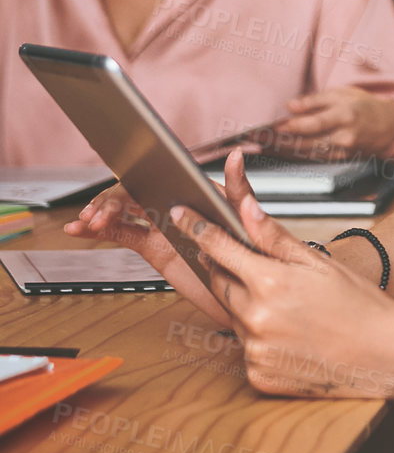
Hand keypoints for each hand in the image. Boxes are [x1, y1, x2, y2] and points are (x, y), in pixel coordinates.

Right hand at [62, 150, 260, 328]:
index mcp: (194, 191)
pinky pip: (122, 234)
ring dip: (99, 213)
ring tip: (84, 223)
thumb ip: (240, 190)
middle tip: (97, 217)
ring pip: (122, 212)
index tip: (116, 198)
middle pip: (133, 192)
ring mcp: (162, 225)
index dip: (132, 183)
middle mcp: (175, 204)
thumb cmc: (254, 255)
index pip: (156, 177)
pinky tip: (79, 231)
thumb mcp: (249, 221)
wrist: (247, 296)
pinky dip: (99, 232)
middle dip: (110, 202)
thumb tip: (237, 156)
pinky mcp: (154, 247)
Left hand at [170, 183, 393, 397]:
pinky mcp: (258, 377)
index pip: (218, 246)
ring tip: (288, 306)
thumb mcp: (319, 262)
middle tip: (254, 266)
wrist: (386, 356)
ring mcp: (254, 351)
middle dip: (226, 268)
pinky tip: (289, 334)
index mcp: (270, 283)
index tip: (179, 213)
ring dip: (247, 304)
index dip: (196, 227)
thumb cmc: (360, 306)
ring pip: (232, 316)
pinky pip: (246, 349)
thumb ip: (274, 237)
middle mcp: (255, 318)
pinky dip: (259, 337)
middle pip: (219, 282)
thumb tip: (245, 208)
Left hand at [268, 86, 393, 162]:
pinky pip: (314, 157)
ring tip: (262, 143)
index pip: (313, 123)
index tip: (272, 125)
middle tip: (257, 136)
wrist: (389, 127)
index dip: (291, 126)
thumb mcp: (343, 94)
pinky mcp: (340, 160)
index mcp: (345, 115)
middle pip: (306, 141)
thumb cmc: (364, 106)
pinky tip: (280, 150)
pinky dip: (295, 154)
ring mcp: (342, 151)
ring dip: (283, 149)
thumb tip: (291, 106)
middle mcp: (344, 136)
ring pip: (307, 152)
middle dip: (279, 140)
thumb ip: (316, 100)